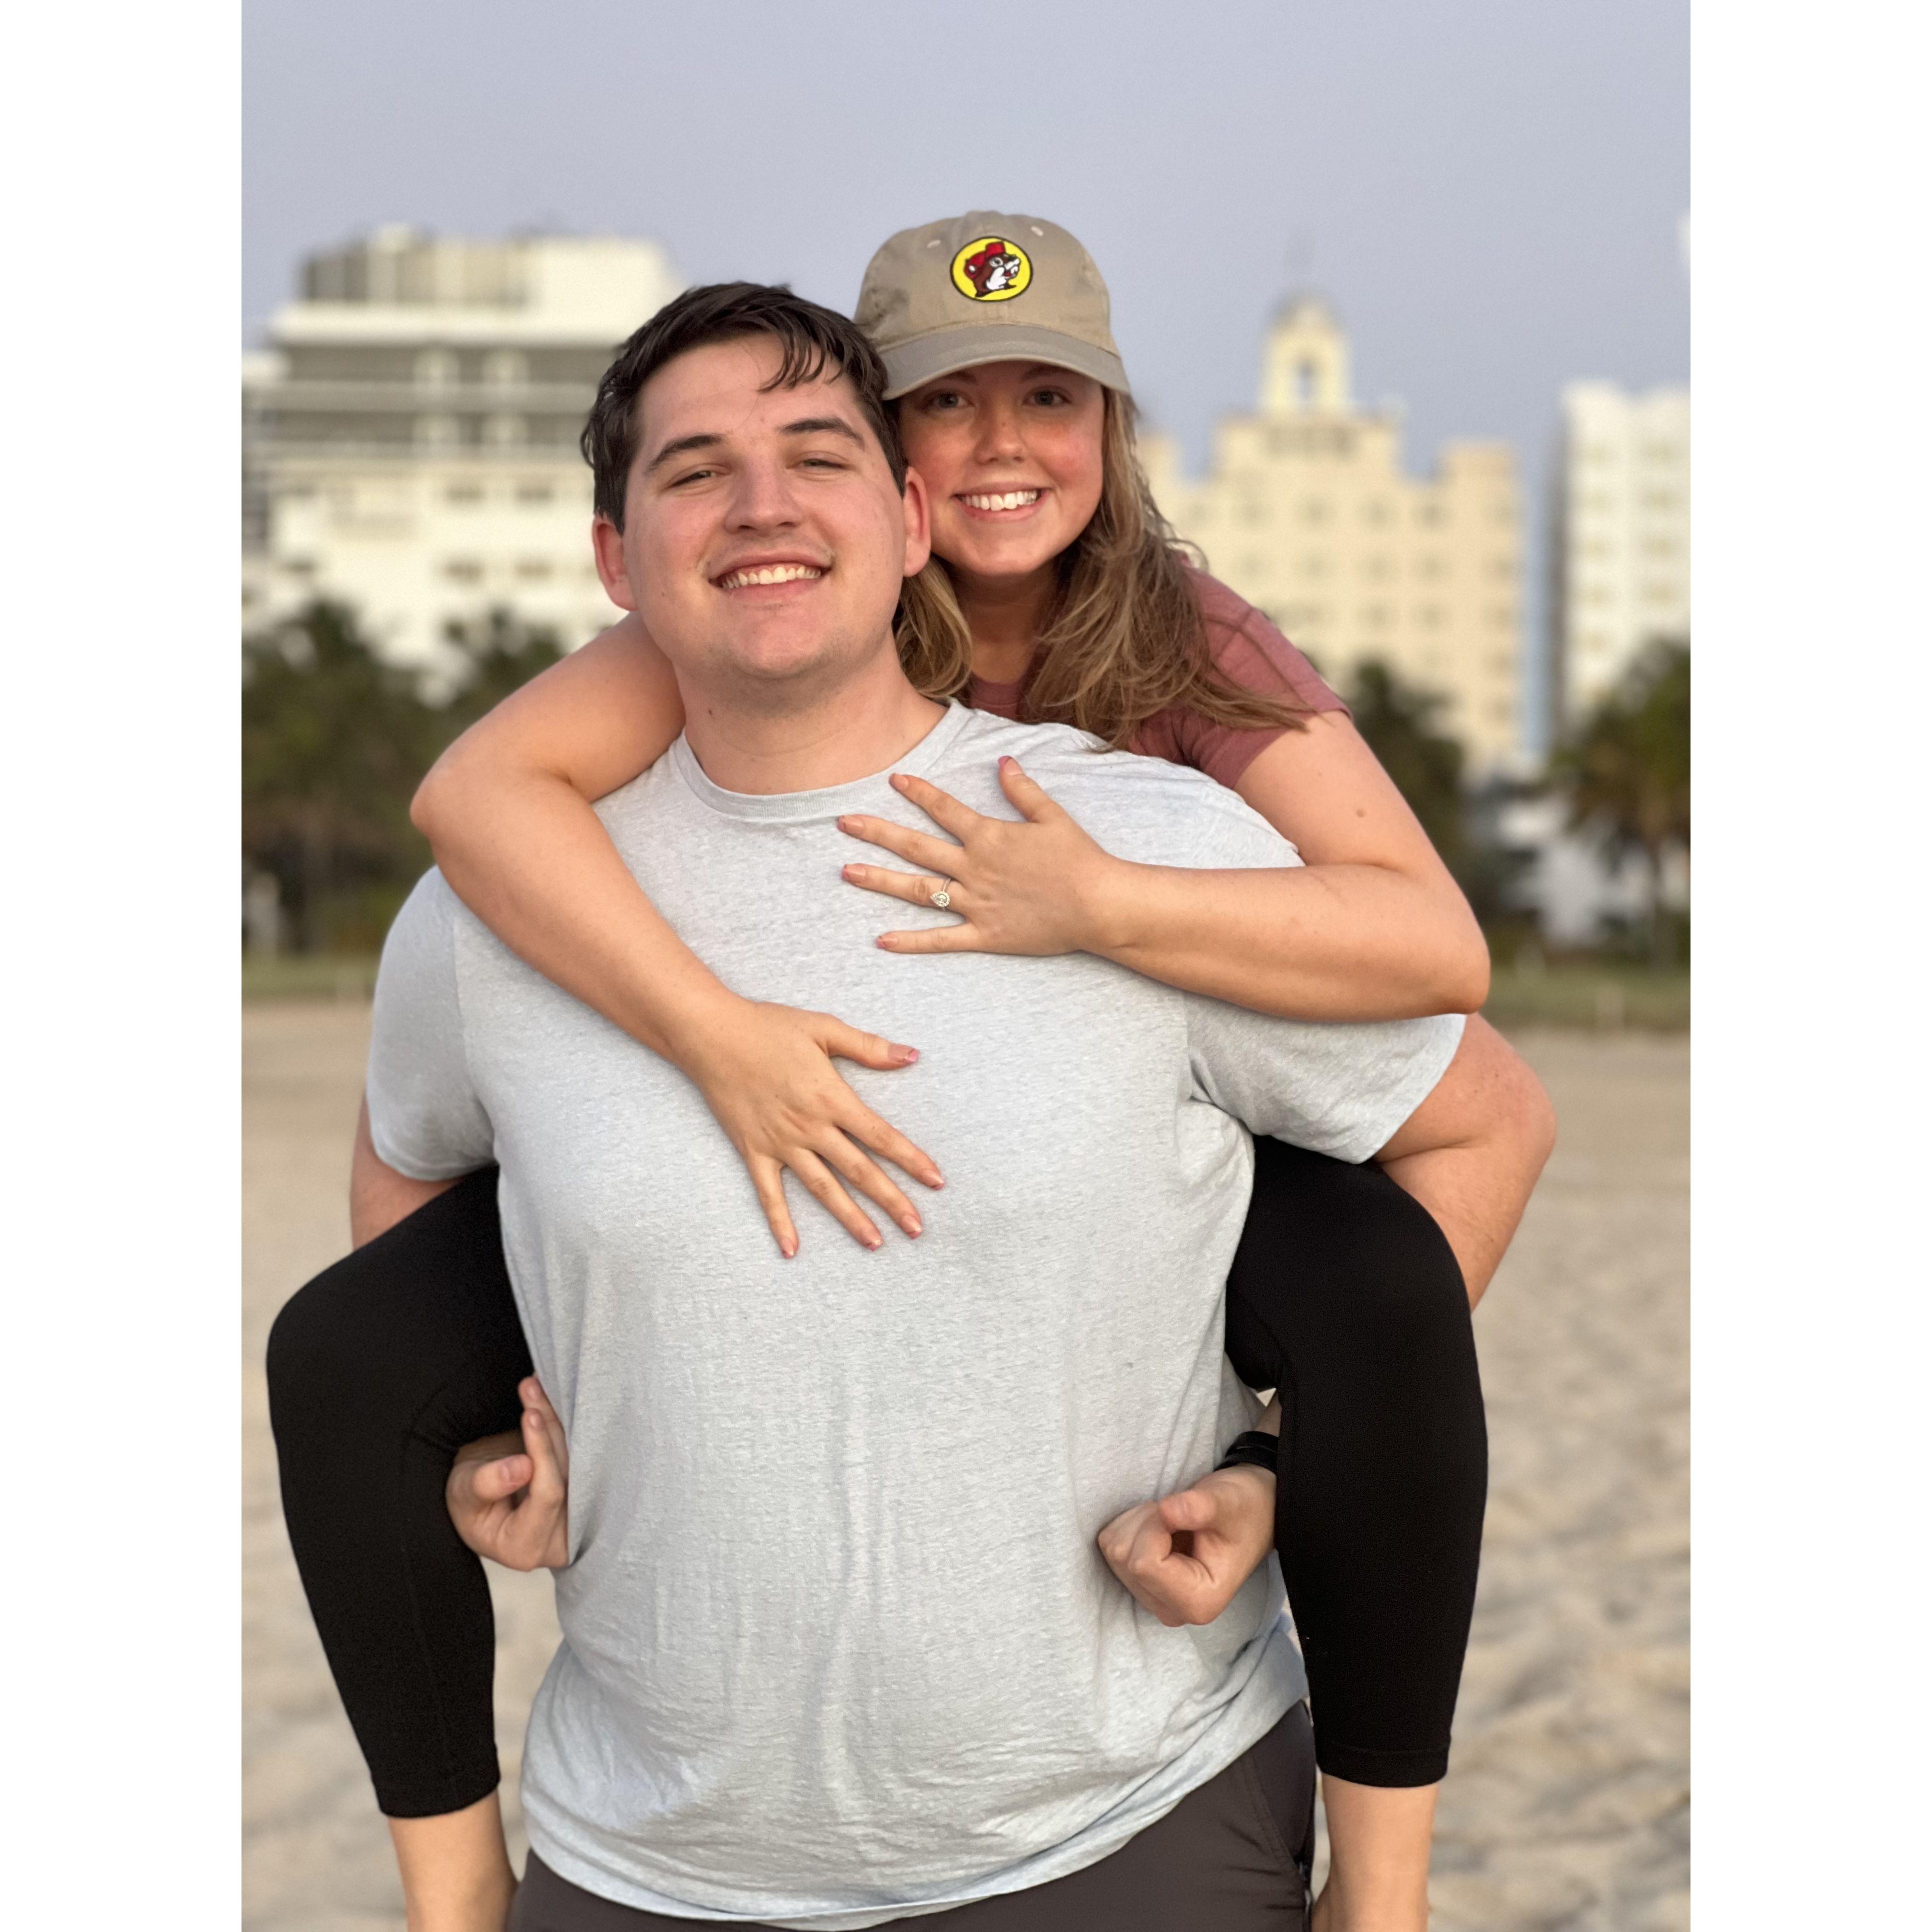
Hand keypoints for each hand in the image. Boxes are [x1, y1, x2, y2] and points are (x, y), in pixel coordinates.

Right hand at [447, 1377, 569, 1571]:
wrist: (476, 1493)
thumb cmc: (464, 1502)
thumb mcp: (462, 1493)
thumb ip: (487, 1483)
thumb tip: (522, 1467)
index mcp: (525, 1548)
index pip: (547, 1496)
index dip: (541, 1454)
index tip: (529, 1415)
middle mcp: (557, 1538)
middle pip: (566, 1474)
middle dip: (547, 1426)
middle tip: (530, 1387)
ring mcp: (573, 1516)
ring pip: (574, 1459)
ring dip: (553, 1418)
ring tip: (532, 1385)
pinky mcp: (579, 1492)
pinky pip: (575, 1454)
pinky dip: (557, 1425)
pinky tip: (543, 1398)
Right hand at [676, 995, 943, 1256]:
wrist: (712, 1036)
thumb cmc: (769, 1027)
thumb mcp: (824, 1029)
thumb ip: (869, 1047)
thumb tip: (911, 1056)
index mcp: (832, 1098)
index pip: (881, 1136)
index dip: (911, 1159)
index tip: (936, 1181)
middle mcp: (810, 1127)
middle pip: (859, 1170)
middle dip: (891, 1200)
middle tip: (916, 1228)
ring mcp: (781, 1143)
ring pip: (823, 1189)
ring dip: (850, 1218)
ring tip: (875, 1243)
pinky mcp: (754, 1151)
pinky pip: (769, 1194)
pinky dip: (780, 1222)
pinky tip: (792, 1250)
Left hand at [837, 757, 1123, 957]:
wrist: (1098, 905)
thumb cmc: (1080, 858)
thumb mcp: (1053, 816)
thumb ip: (1023, 790)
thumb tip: (1002, 762)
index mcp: (989, 837)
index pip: (944, 810)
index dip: (918, 793)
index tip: (893, 781)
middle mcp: (974, 868)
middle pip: (916, 847)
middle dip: (877, 832)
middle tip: (843, 822)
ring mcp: (975, 903)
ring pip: (918, 890)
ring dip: (881, 880)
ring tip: (847, 872)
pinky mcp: (984, 935)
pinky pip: (940, 939)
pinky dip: (911, 942)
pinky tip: (881, 941)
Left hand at [1096, 1464, 1277, 1625]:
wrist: (1248, 1515)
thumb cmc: (1242, 1510)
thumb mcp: (1228, 1502)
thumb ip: (1200, 1507)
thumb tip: (1168, 1510)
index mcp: (1199, 1602)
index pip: (1144, 1564)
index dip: (1156, 1526)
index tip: (1182, 1514)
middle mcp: (1172, 1610)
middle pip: (1125, 1557)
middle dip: (1147, 1522)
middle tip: (1181, 1516)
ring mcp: (1151, 1599)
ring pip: (1114, 1549)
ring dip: (1140, 1521)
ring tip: (1176, 1522)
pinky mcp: (1136, 1583)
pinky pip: (1110, 1544)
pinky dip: (1132, 1524)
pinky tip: (1163, 1529)